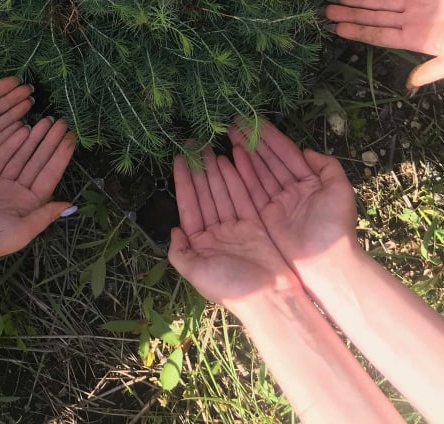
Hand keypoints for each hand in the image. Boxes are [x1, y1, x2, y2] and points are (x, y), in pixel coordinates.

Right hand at [0, 117, 75, 265]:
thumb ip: (45, 214)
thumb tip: (70, 205)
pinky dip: (10, 144)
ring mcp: (1, 184)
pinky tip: (22, 129)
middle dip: (49, 142)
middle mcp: (18, 192)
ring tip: (45, 120)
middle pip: (37, 162)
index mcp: (30, 204)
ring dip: (32, 139)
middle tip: (60, 121)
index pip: (49, 175)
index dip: (61, 156)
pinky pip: (0, 157)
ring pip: (20, 156)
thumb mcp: (23, 230)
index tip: (71, 137)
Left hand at [169, 146, 298, 312]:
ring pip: (222, 192)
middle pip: (205, 195)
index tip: (178, 159)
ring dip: (215, 171)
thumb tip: (173, 230)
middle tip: (195, 145)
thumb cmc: (231, 287)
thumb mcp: (196, 274)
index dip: (183, 182)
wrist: (270, 298)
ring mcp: (236, 227)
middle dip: (199, 170)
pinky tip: (229, 161)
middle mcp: (217, 233)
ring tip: (209, 148)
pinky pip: (243, 196)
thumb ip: (180, 252)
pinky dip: (236, 179)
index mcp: (201, 244)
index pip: (189, 205)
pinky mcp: (255, 224)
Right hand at [230, 121, 356, 286]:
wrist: (327, 266)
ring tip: (231, 133)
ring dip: (245, 152)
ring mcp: (277, 203)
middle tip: (235, 122)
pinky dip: (242, 173)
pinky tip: (233, 156)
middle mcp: (291, 189)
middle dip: (253, 140)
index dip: (271, 136)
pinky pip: (252, 190)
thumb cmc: (335, 227)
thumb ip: (327, 166)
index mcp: (309, 182)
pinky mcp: (265, 217)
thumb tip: (307, 151)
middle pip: (269, 159)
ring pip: (259, 171)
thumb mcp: (340, 191)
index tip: (255, 119)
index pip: (287, 153)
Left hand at [326, 0, 443, 88]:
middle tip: (325, 11)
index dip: (357, 31)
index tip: (336, 29)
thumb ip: (430, 72)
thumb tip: (409, 85)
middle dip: (350, 14)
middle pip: (373, 16)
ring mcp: (415, 2)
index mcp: (414, 38)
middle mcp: (410, 20)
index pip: (378, 35)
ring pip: (380, 0)